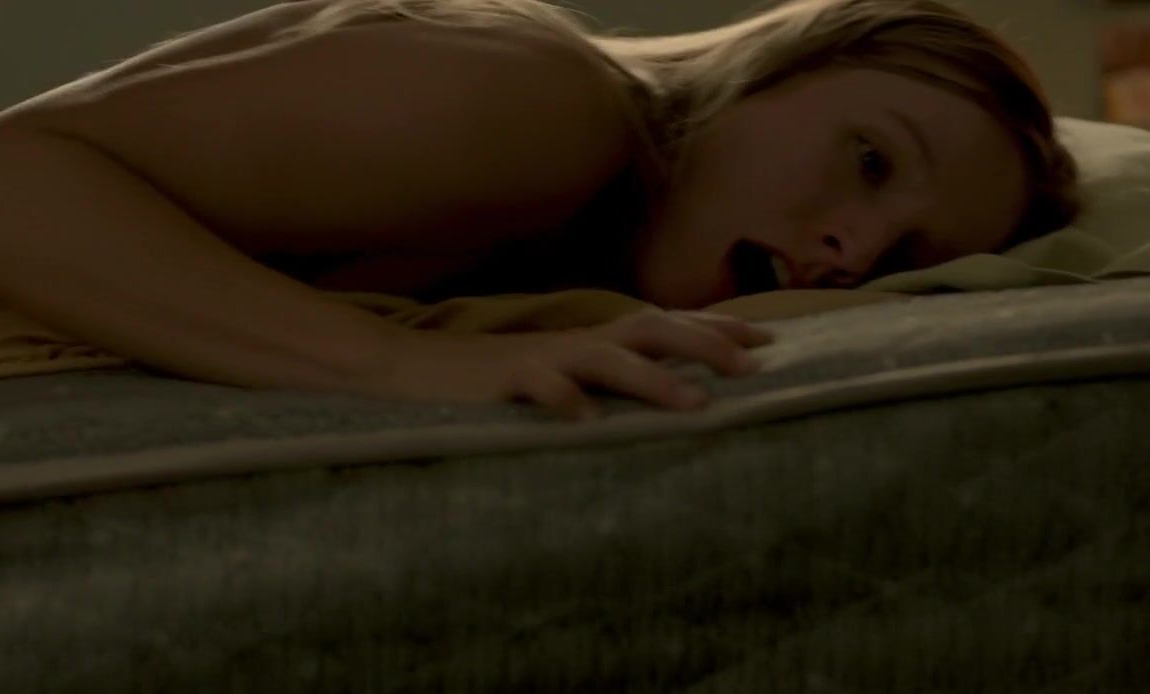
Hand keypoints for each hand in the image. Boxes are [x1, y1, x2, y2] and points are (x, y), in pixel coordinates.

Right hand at [377, 308, 774, 419]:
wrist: (413, 369)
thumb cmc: (491, 378)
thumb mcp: (556, 373)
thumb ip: (602, 375)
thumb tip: (660, 387)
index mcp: (590, 340)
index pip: (662, 325)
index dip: (714, 329)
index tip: (767, 339)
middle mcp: (574, 342)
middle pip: (648, 328)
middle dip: (702, 344)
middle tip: (753, 367)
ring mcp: (540, 358)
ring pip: (605, 358)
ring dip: (652, 379)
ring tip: (693, 405)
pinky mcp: (503, 380)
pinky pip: (537, 387)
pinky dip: (564, 400)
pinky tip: (587, 421)